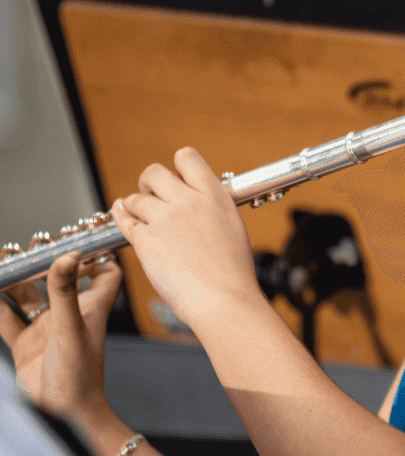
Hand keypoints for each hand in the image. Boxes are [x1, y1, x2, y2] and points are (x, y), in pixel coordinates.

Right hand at [0, 252, 120, 418]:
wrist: (64, 412)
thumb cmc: (80, 372)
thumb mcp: (70, 327)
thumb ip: (65, 292)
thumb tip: (68, 255)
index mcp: (90, 304)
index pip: (104, 272)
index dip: (96, 256)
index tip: (80, 240)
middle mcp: (69, 311)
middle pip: (56, 277)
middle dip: (42, 260)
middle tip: (28, 246)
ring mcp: (46, 326)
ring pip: (28, 294)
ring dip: (16, 278)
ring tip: (4, 259)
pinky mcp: (26, 343)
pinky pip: (8, 318)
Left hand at [111, 147, 260, 329]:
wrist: (223, 298)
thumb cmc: (232, 270)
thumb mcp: (232, 225)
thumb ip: (212, 206)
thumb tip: (199, 201)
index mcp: (214, 194)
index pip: (187, 158)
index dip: (177, 165)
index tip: (175, 179)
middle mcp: (188, 201)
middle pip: (154, 173)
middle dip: (149, 182)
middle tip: (150, 195)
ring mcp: (165, 219)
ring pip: (136, 198)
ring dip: (135, 205)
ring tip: (139, 214)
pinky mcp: (146, 240)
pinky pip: (125, 220)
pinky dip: (121, 216)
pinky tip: (121, 214)